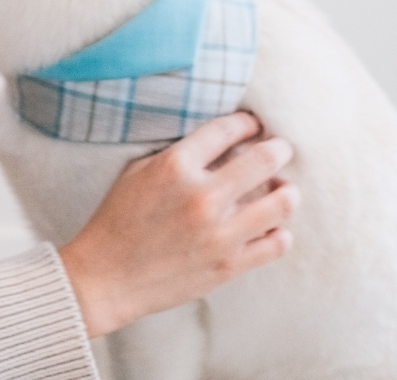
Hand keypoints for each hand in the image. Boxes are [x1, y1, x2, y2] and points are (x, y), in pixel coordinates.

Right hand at [58, 111, 297, 337]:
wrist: (109, 275)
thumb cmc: (119, 218)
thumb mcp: (138, 171)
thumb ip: (178, 154)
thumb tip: (217, 143)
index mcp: (175, 166)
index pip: (226, 130)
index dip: (247, 122)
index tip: (253, 124)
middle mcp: (202, 196)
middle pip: (264, 160)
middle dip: (279, 148)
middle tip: (280, 147)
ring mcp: (220, 233)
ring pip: (281, 203)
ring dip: (287, 190)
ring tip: (283, 188)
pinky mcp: (229, 265)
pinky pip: (277, 243)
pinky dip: (281, 231)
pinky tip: (273, 225)